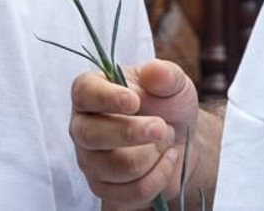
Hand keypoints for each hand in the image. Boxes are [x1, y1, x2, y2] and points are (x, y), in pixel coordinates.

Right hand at [68, 59, 196, 207]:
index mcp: (91, 92)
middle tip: (161, 126)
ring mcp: (90, 161)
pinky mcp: (104, 189)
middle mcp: (82, 127)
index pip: (84, 93)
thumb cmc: (168, 105)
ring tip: (165, 140)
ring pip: (118, 167)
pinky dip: (159, 176)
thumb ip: (165, 74)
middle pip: (93, 135)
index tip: (134, 101)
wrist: (180, 140)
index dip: (106, 98)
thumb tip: (155, 72)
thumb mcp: (173, 83)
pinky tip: (167, 159)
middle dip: (133, 132)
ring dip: (153, 154)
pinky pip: (132, 191)